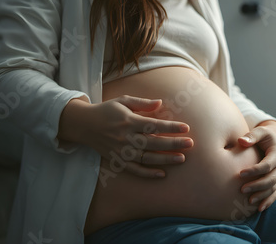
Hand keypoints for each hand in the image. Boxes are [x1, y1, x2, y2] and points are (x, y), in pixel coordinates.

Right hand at [61, 95, 192, 177]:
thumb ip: (143, 103)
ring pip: (146, 157)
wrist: (84, 124)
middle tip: (190, 143)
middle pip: (153, 142)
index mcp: (129, 121)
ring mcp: (121, 151)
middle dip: (173, 143)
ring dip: (165, 159)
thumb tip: (161, 103)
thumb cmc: (107, 110)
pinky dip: (148, 173)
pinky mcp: (117, 160)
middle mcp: (125, 137)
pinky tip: (162, 174)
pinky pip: (134, 169)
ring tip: (181, 158)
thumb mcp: (123, 101)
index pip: (154, 125)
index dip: (170, 127)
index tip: (186, 127)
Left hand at [238, 120, 275, 211]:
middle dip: (257, 186)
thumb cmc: (265, 136)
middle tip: (242, 190)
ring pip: (273, 188)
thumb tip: (241, 141)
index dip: (254, 171)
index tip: (240, 174)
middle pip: (271, 179)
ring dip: (261, 196)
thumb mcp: (260, 132)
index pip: (266, 165)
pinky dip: (268, 201)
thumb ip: (251, 136)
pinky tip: (259, 208)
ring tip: (248, 201)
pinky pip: (275, 193)